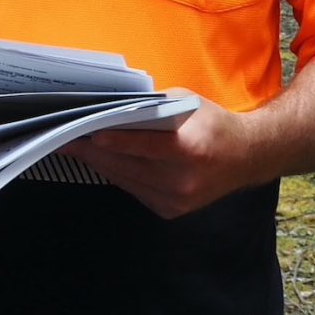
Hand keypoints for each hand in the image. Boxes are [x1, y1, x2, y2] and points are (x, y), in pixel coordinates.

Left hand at [76, 96, 255, 218]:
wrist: (246, 157)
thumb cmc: (213, 125)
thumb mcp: (188, 103)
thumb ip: (154, 107)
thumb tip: (116, 108)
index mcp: (191, 149)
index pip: (144, 146)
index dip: (115, 142)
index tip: (90, 136)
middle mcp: (183, 179)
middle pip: (127, 166)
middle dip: (94, 152)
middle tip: (67, 139)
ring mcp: (177, 199)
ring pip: (126, 180)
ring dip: (101, 164)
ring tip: (77, 149)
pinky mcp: (171, 210)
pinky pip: (135, 191)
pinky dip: (119, 175)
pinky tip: (105, 162)